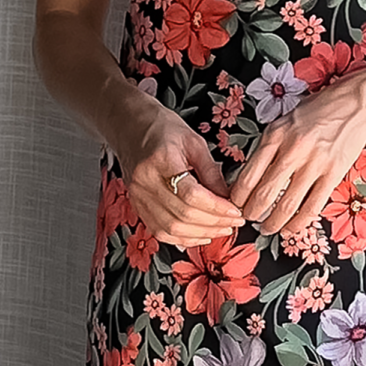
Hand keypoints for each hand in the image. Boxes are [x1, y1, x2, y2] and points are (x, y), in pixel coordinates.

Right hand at [120, 107, 245, 245]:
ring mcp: (138, 196)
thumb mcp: (194, 142)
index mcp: (161, 160)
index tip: (235, 211)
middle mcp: (145, 181)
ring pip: (171, 228)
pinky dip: (182, 239)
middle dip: (213, 223)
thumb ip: (211, 172)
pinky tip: (200, 236)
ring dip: (200, 234)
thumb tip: (228, 198)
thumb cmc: (162, 129)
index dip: (216, 208)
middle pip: (182, 215)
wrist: (130, 127)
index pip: (191, 195)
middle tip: (234, 222)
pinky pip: (159, 231)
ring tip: (221, 230)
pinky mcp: (136, 205)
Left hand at [228, 78, 365, 236]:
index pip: (248, 175)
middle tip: (248, 220)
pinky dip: (299, 223)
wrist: (355, 103)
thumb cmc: (319, 110)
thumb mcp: (284, 121)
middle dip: (251, 213)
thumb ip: (269, 145)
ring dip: (273, 223)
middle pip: (264, 194)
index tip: (235, 204)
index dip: (237, 197)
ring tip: (266, 229)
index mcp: (275, 135)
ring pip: (287, 205)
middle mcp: (292, 150)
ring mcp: (314, 163)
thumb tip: (251, 175)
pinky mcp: (333, 174)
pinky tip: (290, 228)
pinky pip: (312, 207)